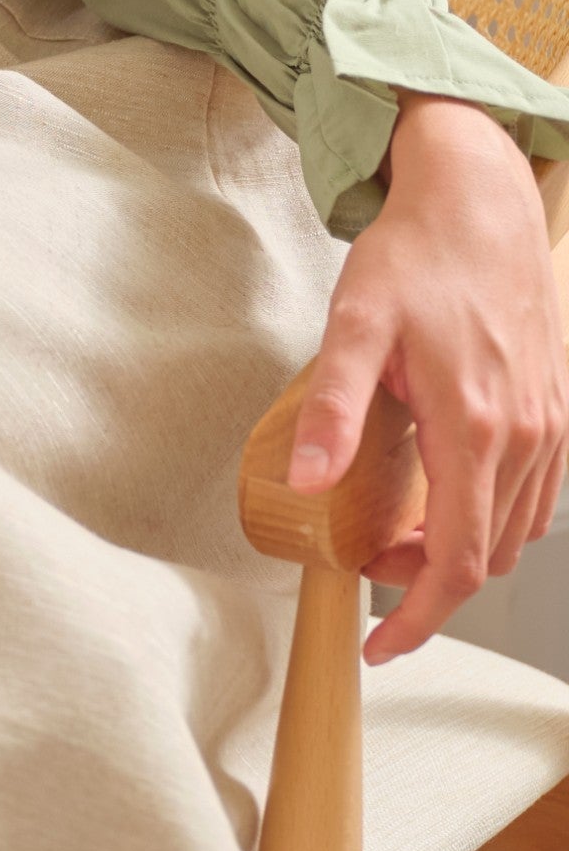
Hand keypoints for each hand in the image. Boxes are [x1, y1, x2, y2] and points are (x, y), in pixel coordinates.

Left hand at [293, 92, 566, 659]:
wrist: (478, 208)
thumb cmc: (414, 260)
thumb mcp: (352, 323)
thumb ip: (331, 407)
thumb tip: (307, 482)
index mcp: (475, 429)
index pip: (454, 561)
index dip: (418, 616)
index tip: (379, 643)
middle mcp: (526, 440)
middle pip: (484, 557)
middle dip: (425, 583)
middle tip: (364, 565)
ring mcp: (549, 429)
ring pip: (513, 533)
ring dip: (457, 551)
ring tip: (392, 534)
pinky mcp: (554, 414)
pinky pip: (532, 498)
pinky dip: (489, 519)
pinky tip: (443, 497)